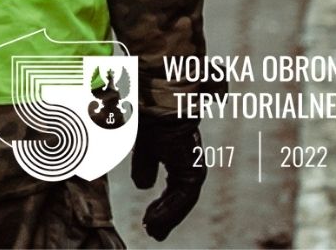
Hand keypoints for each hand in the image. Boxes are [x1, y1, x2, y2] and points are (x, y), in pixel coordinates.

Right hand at [131, 114, 205, 240]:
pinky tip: (155, 221)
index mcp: (178, 157)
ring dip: (166, 217)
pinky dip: (170, 212)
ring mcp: (193, 168)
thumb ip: (144, 166)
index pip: (172, 189)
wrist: (158, 104)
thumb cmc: (148, 118)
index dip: (161, 206)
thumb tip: (143, 186)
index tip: (148, 220)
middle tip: (152, 230)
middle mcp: (189, 163)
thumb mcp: (141, 146)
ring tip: (153, 231)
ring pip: (182, 202)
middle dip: (164, 215)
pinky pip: (183, 198)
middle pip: (178, 197)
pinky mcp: (193, 171)